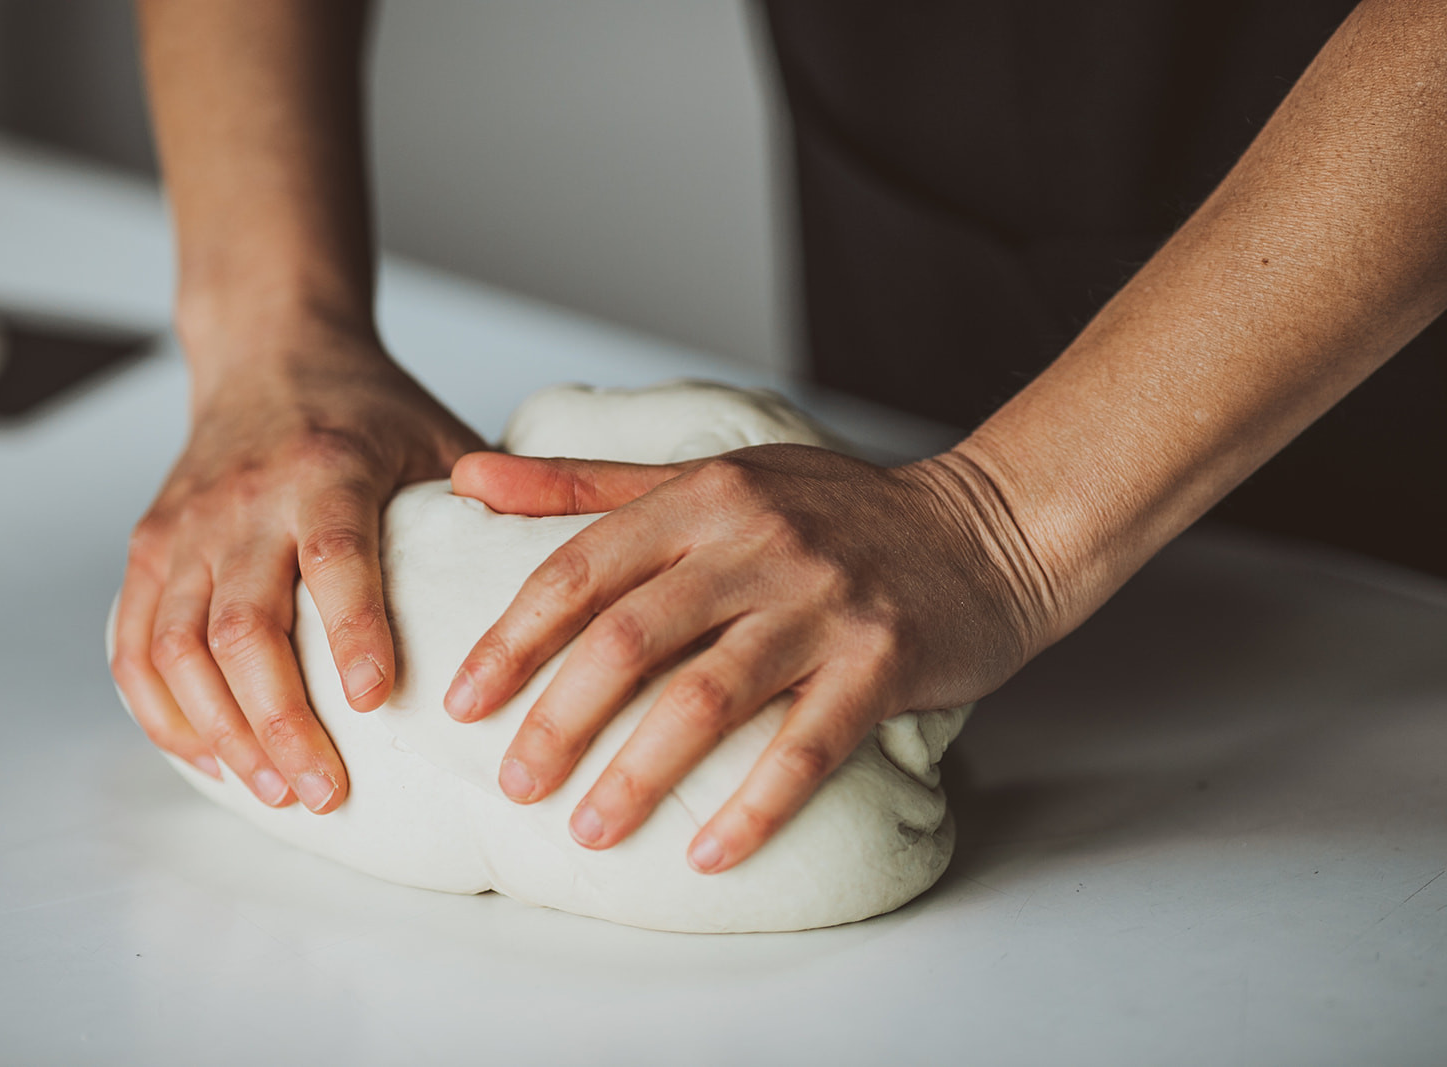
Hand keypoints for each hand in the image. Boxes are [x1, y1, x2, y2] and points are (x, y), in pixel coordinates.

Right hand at [111, 320, 482, 811]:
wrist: (267, 350)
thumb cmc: (368, 408)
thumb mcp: (438, 435)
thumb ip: (489, 506)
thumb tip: (556, 592)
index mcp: (326, 467)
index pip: (334, 555)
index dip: (352, 630)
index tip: (379, 703)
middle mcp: (245, 499)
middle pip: (244, 624)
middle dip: (281, 720)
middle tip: (326, 792)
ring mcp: (186, 525)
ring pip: (178, 646)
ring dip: (222, 731)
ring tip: (275, 791)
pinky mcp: (149, 546)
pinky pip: (132, 643)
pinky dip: (161, 711)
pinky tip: (207, 758)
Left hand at [443, 444, 1059, 871]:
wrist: (984, 529)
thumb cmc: (833, 510)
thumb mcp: (710, 473)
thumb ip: (586, 482)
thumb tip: (469, 476)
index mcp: (704, 497)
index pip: (582, 569)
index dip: (514, 641)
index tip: (462, 703)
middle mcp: (758, 544)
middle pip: (631, 637)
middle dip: (560, 719)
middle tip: (514, 787)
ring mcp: (822, 605)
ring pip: (707, 696)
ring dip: (639, 773)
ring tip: (588, 831)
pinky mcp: (882, 662)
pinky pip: (808, 746)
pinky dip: (756, 806)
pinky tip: (709, 856)